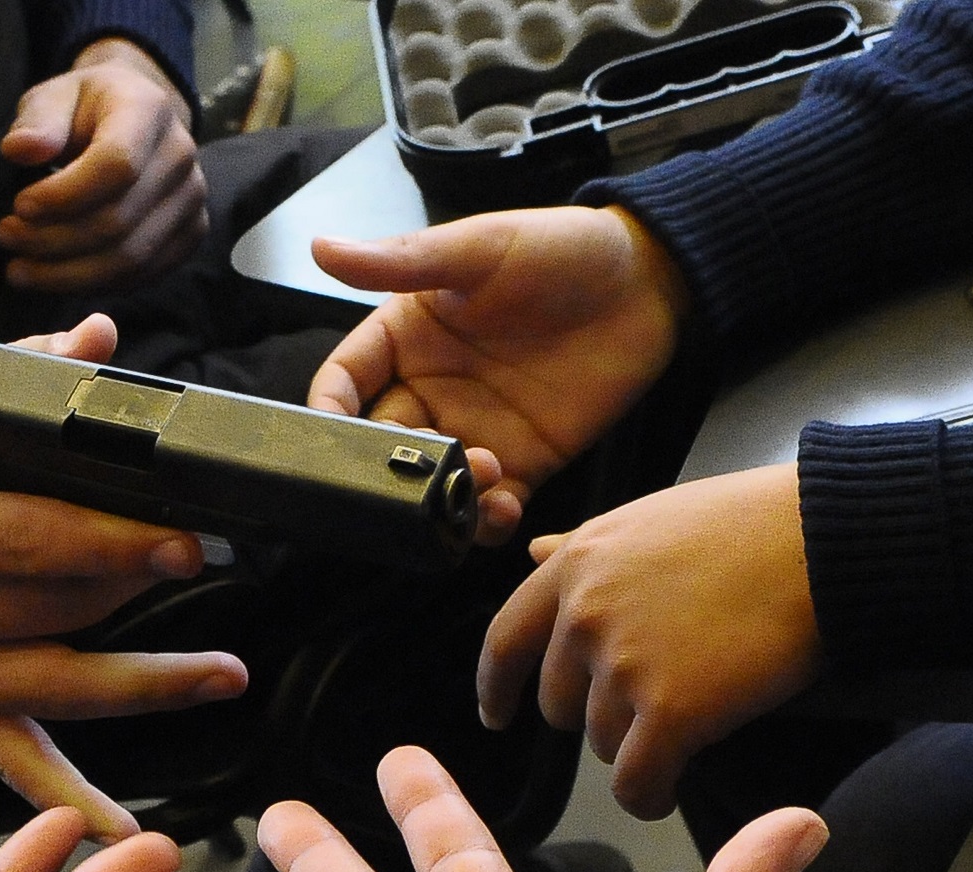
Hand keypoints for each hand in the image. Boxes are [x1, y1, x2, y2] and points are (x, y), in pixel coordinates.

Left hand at [0, 37, 205, 292]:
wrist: (135, 122)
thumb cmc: (86, 109)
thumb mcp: (55, 96)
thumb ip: (38, 120)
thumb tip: (19, 149)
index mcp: (149, 111)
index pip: (117, 165)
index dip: (64, 196)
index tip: (19, 206)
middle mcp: (180, 157)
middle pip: (118, 220)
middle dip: (53, 240)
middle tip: (6, 237)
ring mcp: (192, 201)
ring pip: (129, 259)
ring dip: (67, 274)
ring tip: (19, 269)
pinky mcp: (190, 235)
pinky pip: (141, 275)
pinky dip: (92, 285)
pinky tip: (53, 277)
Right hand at [0, 314, 247, 840]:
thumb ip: (12, 371)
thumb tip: (104, 340)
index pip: (27, 538)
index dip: (112, 542)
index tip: (182, 533)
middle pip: (53, 610)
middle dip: (135, 587)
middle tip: (207, 557)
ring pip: (55, 688)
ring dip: (147, 684)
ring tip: (224, 674)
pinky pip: (11, 763)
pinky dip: (69, 800)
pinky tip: (125, 830)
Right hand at [307, 205, 689, 545]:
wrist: (650, 282)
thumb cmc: (561, 249)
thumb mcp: (477, 249)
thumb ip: (399, 261)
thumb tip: (322, 249)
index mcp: (404, 337)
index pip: (344, 383)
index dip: (327, 413)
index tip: (330, 437)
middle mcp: (429, 389)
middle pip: (377, 446)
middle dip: (386, 469)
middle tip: (416, 470)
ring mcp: (473, 429)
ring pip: (426, 486)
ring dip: (435, 500)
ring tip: (478, 479)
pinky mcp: (522, 462)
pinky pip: (485, 506)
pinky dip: (483, 521)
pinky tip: (501, 507)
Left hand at [479, 463, 820, 817]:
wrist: (823, 538)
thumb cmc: (746, 525)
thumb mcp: (644, 521)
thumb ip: (582, 552)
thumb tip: (533, 552)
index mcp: (574, 566)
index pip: (504, 641)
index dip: (497, 687)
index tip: (496, 715)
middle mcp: (584, 616)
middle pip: (558, 703)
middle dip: (595, 713)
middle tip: (650, 703)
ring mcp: (624, 664)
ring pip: (602, 742)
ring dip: (636, 744)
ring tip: (687, 716)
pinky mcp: (673, 710)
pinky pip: (637, 780)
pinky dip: (648, 796)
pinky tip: (664, 793)